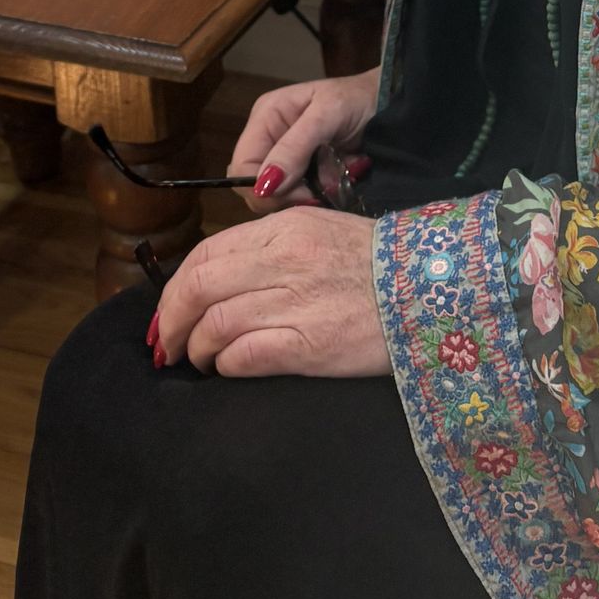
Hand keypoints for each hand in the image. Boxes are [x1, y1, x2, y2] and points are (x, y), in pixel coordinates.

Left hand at [152, 207, 388, 377]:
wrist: (430, 289)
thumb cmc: (375, 262)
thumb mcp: (319, 232)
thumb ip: (270, 246)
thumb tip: (220, 278)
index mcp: (283, 228)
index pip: (205, 254)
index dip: (175, 288)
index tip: (169, 312)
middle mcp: (282, 260)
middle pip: (199, 288)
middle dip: (171, 323)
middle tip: (168, 346)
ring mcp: (294, 303)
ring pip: (214, 326)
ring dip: (197, 350)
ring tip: (201, 362)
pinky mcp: (308, 346)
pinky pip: (243, 357)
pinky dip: (225, 366)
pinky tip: (229, 369)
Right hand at [228, 68, 380, 208]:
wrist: (388, 101)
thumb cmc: (358, 98)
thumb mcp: (327, 115)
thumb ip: (295, 148)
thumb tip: (263, 186)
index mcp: (265, 117)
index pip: (242, 165)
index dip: (261, 188)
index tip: (299, 195)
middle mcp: (268, 138)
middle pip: (254, 185)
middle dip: (284, 196)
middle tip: (317, 194)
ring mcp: (285, 157)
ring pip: (275, 196)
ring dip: (302, 198)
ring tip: (331, 186)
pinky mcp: (302, 173)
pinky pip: (296, 196)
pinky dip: (314, 197)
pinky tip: (332, 187)